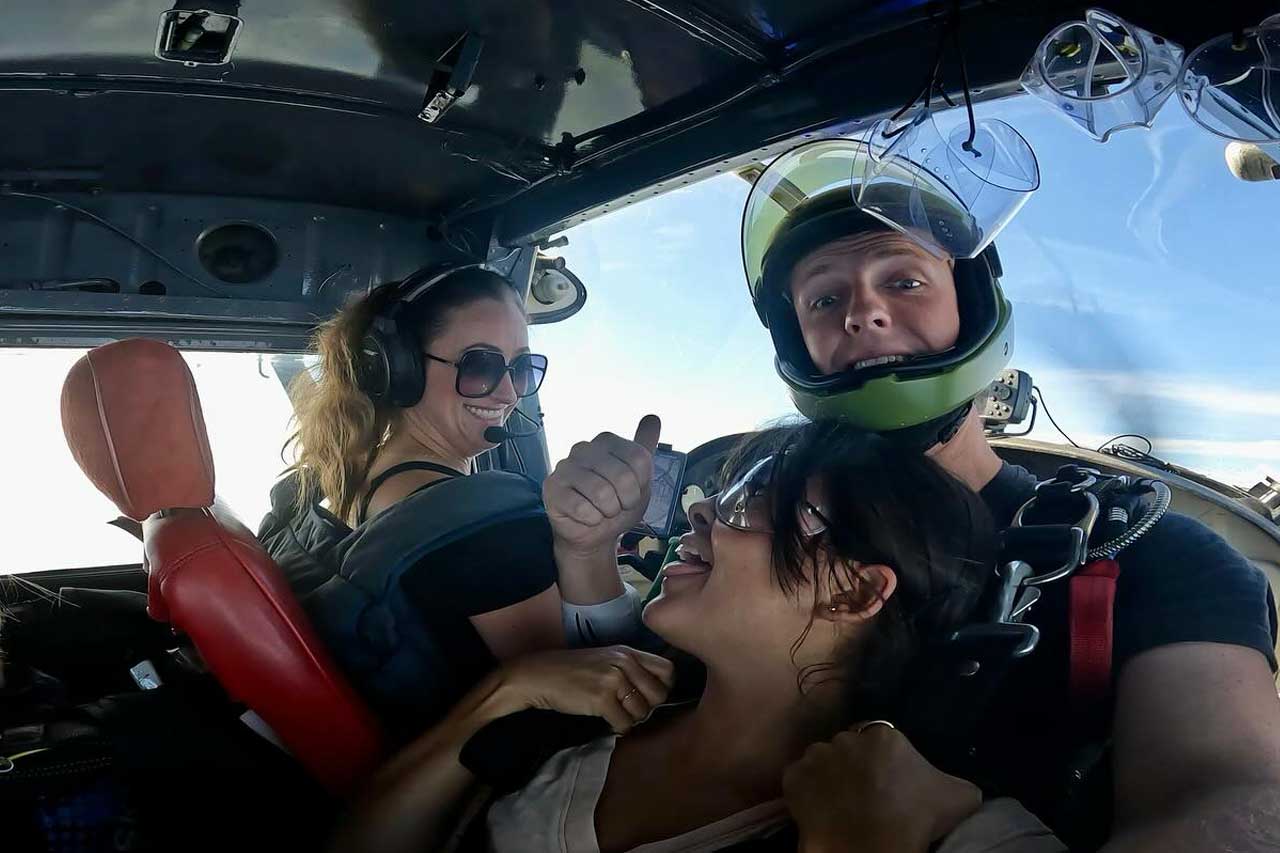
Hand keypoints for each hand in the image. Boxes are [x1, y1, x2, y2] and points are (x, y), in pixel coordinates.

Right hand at [498, 646, 674, 733]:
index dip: (662, 687)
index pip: (668, 670)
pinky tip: (606, 720)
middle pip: (659, 694)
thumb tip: (657, 692)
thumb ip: (630, 669)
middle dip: (648, 707)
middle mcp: (624, 662)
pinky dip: (617, 728)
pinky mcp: (601, 698)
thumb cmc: (572, 670)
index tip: (648, 695)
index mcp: (627, 651)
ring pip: (643, 712)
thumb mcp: (606, 659)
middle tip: (629, 708)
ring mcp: (613, 679)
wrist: (539, 676)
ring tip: (615, 713)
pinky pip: (624, 723)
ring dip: (631, 719)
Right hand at [543, 415, 661, 557]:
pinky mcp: (552, 488)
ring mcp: (565, 466)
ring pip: (602, 493)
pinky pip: (582, 508)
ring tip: (601, 510)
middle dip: (625, 501)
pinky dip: (591, 520)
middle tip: (616, 505)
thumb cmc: (616, 503)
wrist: (593, 534)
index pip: (640, 459)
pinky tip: (585, 517)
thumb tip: (653, 417)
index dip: (641, 485)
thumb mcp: (640, 478)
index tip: (631, 491)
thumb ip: (645, 447)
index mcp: (607, 441)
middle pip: (623, 477)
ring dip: (608, 511)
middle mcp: (584, 448)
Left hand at [783, 722, 981, 852]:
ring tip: (841, 805)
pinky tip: (822, 811)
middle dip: (854, 767)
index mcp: (884, 733)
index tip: (887, 784)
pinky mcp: (793, 777)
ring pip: (822, 762)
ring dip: (829, 777)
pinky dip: (806, 793)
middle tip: (865, 796)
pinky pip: (799, 780)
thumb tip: (965, 787)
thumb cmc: (915, 818)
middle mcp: (846, 736)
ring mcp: (815, 755)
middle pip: (850, 748)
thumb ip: (962, 783)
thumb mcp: (959, 797)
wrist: (871, 846)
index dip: (882, 762)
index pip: (880, 740)